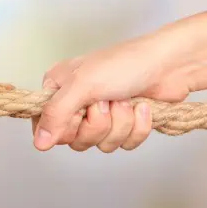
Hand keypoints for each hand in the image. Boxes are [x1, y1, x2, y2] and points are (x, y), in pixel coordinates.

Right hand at [32, 12, 206, 151]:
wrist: (170, 64)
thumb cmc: (124, 64)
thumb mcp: (81, 86)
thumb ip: (56, 114)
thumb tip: (38, 143)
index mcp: (57, 89)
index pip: (45, 127)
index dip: (64, 127)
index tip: (78, 113)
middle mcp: (75, 103)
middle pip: (75, 140)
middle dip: (97, 124)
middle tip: (105, 102)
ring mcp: (100, 115)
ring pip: (100, 144)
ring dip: (119, 124)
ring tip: (124, 100)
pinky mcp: (123, 124)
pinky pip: (123, 144)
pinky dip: (136, 128)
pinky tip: (141, 108)